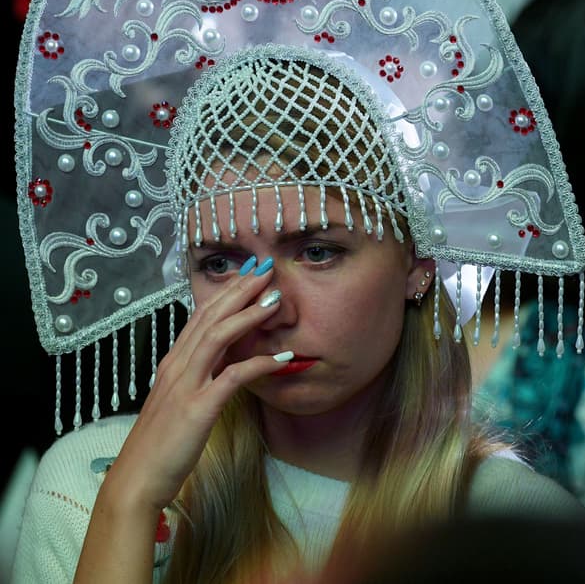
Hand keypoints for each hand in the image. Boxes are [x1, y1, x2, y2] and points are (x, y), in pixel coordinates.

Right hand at [102, 257, 288, 512]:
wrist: (137, 480)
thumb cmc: (161, 444)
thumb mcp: (179, 401)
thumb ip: (198, 378)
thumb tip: (226, 362)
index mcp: (173, 363)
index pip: (201, 317)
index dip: (226, 293)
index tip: (251, 274)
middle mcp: (177, 367)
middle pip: (210, 317)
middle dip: (239, 291)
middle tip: (266, 270)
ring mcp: (185, 386)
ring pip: (218, 337)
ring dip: (248, 315)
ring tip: (275, 299)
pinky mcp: (197, 409)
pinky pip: (232, 378)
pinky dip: (258, 364)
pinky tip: (281, 358)